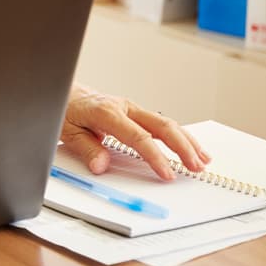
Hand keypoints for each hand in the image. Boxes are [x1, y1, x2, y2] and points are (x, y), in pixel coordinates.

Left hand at [61, 85, 210, 179]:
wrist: (64, 92)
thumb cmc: (64, 110)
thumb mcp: (67, 132)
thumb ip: (86, 149)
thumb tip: (101, 166)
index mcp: (107, 112)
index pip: (138, 137)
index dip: (155, 157)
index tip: (167, 173)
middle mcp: (123, 107)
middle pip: (161, 126)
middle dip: (182, 147)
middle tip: (195, 167)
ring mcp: (131, 108)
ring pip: (166, 122)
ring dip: (186, 141)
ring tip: (202, 160)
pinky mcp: (134, 112)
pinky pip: (160, 123)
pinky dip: (179, 135)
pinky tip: (191, 146)